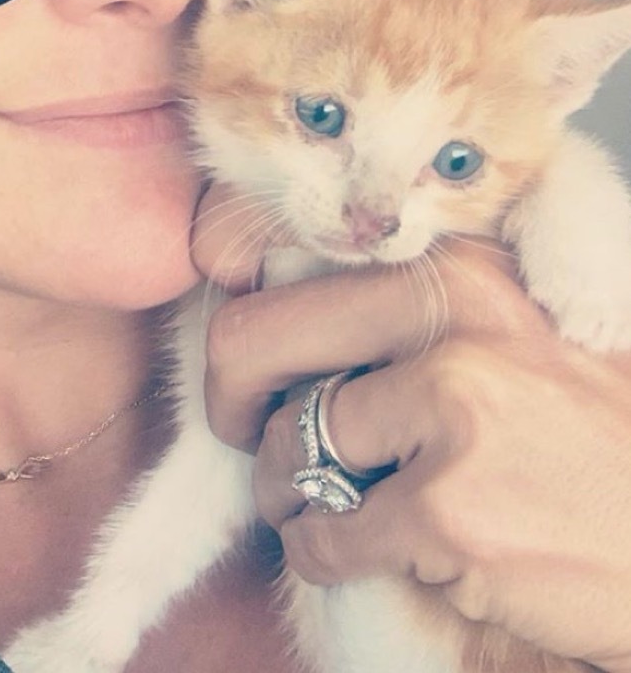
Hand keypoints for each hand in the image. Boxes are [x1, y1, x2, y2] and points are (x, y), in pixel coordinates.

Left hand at [191, 182, 630, 672]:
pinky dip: (324, 552)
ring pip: (285, 450)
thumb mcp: (507, 333)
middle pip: (252, 346)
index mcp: (456, 269)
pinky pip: (323, 534)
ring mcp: (452, 412)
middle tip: (255, 444)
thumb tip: (270, 300)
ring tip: (334, 505)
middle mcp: (452, 320)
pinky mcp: (450, 510)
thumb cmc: (586, 438)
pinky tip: (373, 552)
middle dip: (236, 411)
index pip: (284, 282)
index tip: (251, 387)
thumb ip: (405, 312)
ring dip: (290, 494)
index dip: (245, 346)